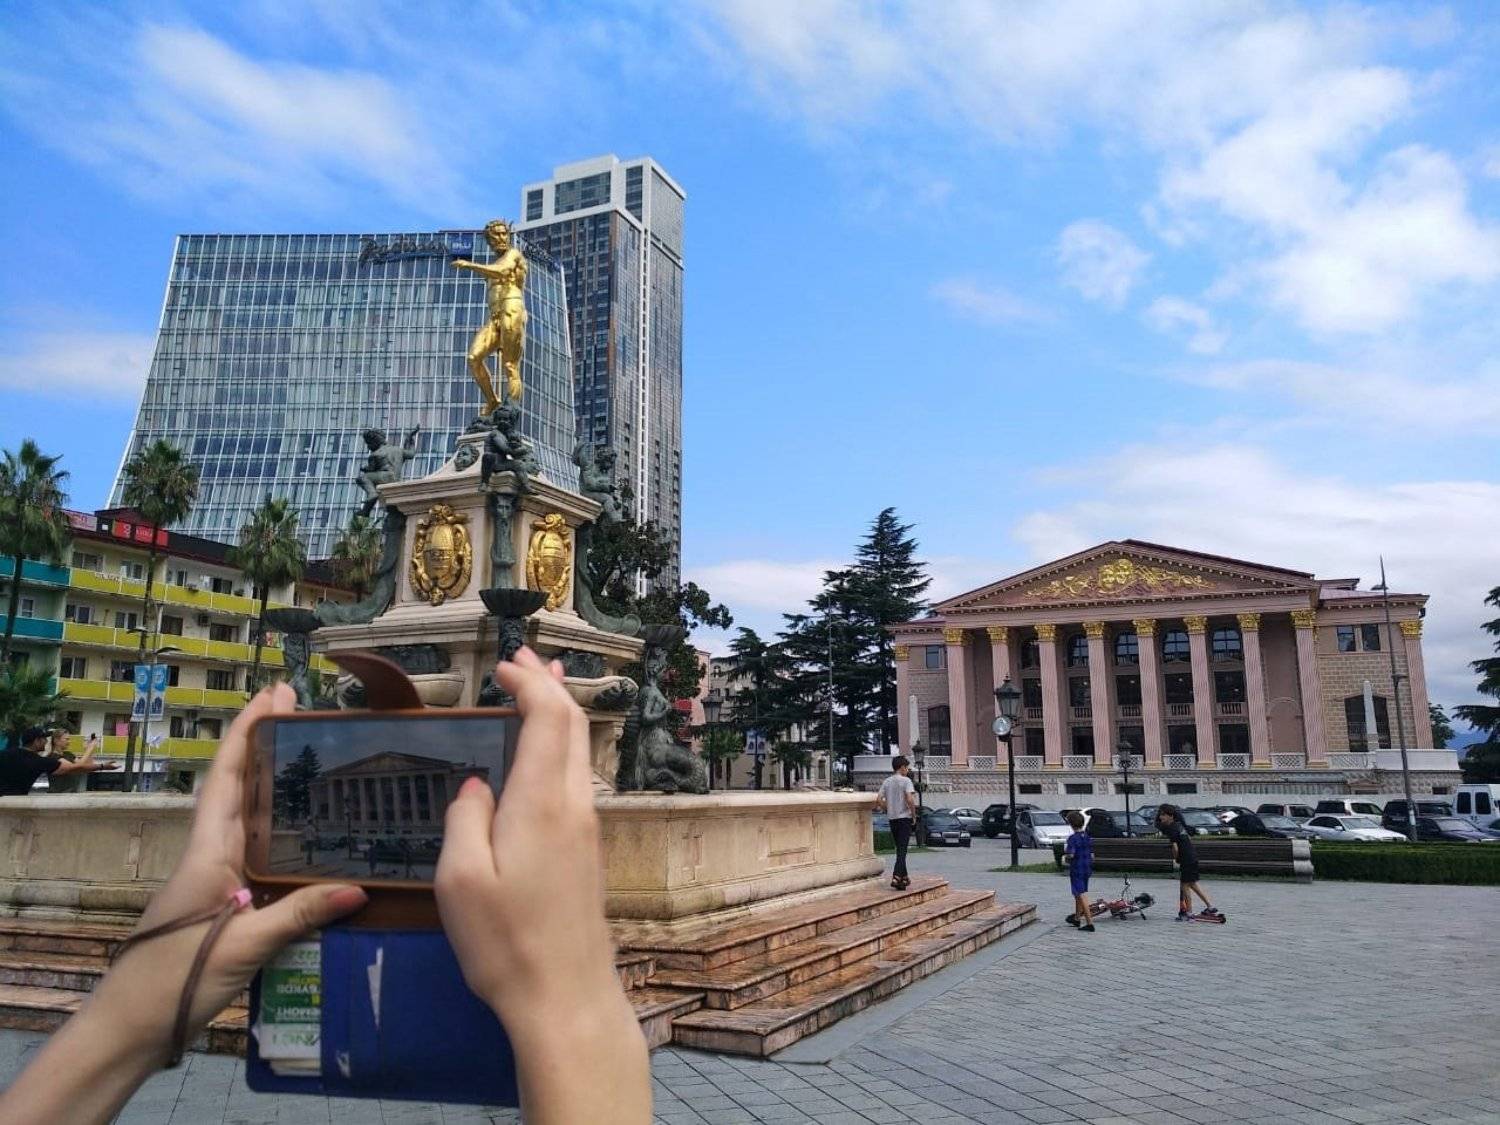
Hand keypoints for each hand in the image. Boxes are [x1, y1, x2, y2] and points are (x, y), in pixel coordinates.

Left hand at [0, 686, 366, 1123]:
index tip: (273, 694)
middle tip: (301, 710)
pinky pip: (256, 850)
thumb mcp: (242, 945)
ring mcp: (217, 877)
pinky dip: (279, 826)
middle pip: (238, 786)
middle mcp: (212, 854)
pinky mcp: (225, 901)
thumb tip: (360, 888)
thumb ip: (298, 914)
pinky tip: (307, 830)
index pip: (226, 777)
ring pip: (247, 817)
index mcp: (209, 852)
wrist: (131, 1025)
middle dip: (264, 745)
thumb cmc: (175, 977)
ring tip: (312, 756)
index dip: (247, 732)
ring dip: (272, 782)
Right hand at [435, 648, 647, 1122]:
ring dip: (558, 713)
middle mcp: (575, 805)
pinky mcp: (588, 852)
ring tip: (540, 687)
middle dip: (550, 685)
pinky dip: (561, 746)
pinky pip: (577, 777)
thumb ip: (466, 819)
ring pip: (580, 751)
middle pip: (573, 726)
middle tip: (526, 657)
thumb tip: (478, 784)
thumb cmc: (506, 943)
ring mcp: (587, 829)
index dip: (531, 683)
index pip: (548, 718)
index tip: (505, 664)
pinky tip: (546, 754)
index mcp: (543, 802)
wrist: (566, 998)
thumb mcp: (461, 880)